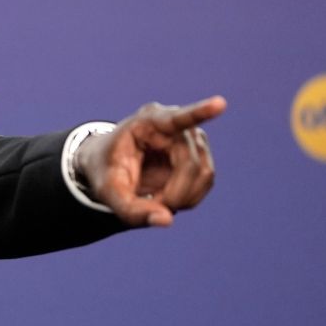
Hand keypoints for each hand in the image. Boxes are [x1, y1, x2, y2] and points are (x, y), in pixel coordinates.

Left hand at [76, 97, 225, 227]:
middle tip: (151, 207)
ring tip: (154, 199)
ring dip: (182, 197)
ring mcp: (191, 137)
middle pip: (190, 164)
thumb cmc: (105, 171)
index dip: (200, 112)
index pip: (176, 118)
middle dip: (174, 194)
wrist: (108, 164)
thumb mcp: (108, 193)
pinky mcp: (199, 153)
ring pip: (204, 174)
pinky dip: (187, 197)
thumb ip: (131, 210)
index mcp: (147, 122)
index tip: (220, 104)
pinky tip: (167, 196)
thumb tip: (167, 221)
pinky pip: (206, 181)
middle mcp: (174, 124)